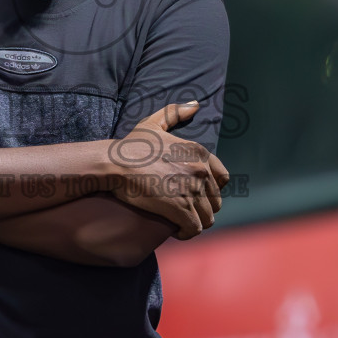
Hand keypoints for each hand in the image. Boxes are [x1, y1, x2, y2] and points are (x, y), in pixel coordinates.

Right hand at [109, 101, 228, 239]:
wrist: (115, 164)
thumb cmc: (131, 145)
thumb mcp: (153, 123)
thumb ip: (175, 112)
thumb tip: (195, 104)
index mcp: (199, 152)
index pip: (222, 178)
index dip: (210, 189)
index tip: (195, 194)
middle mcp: (200, 170)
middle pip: (215, 201)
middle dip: (202, 208)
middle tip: (185, 211)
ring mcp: (192, 190)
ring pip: (206, 217)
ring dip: (195, 222)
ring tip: (181, 223)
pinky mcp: (181, 208)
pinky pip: (194, 228)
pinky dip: (187, 233)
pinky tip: (176, 231)